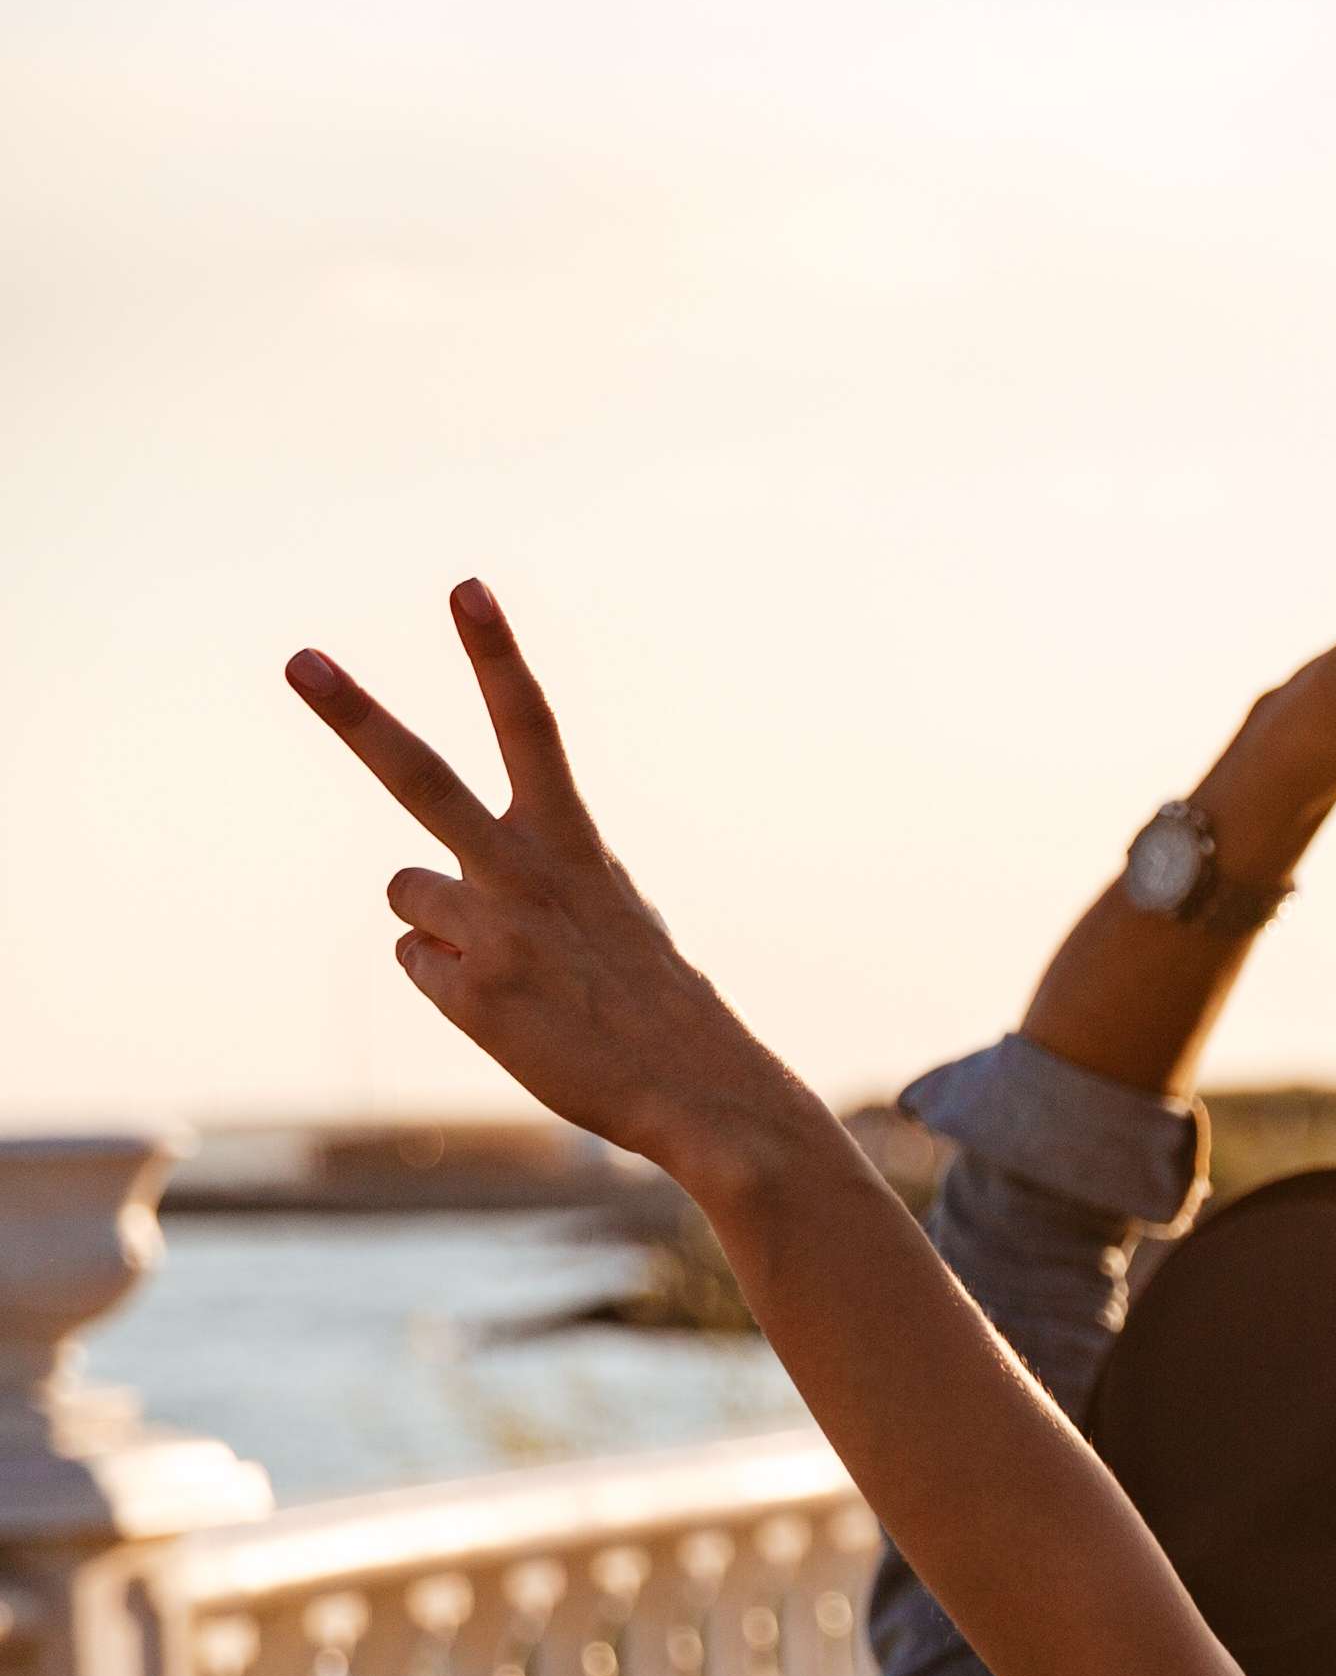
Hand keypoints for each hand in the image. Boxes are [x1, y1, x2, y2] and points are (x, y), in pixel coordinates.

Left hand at [286, 587, 819, 1184]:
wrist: (698, 1089)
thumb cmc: (651, 996)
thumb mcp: (610, 911)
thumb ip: (527, 879)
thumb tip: (415, 905)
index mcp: (573, 843)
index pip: (531, 729)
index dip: (496, 654)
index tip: (465, 586)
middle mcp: (525, 874)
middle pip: (420, 779)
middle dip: (354, 716)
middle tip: (298, 659)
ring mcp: (491, 933)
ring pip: (407, 893)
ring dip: (442, 924)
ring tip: (514, 965)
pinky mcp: (467, 994)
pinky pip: (417, 962)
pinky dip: (451, 982)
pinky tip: (510, 1006)